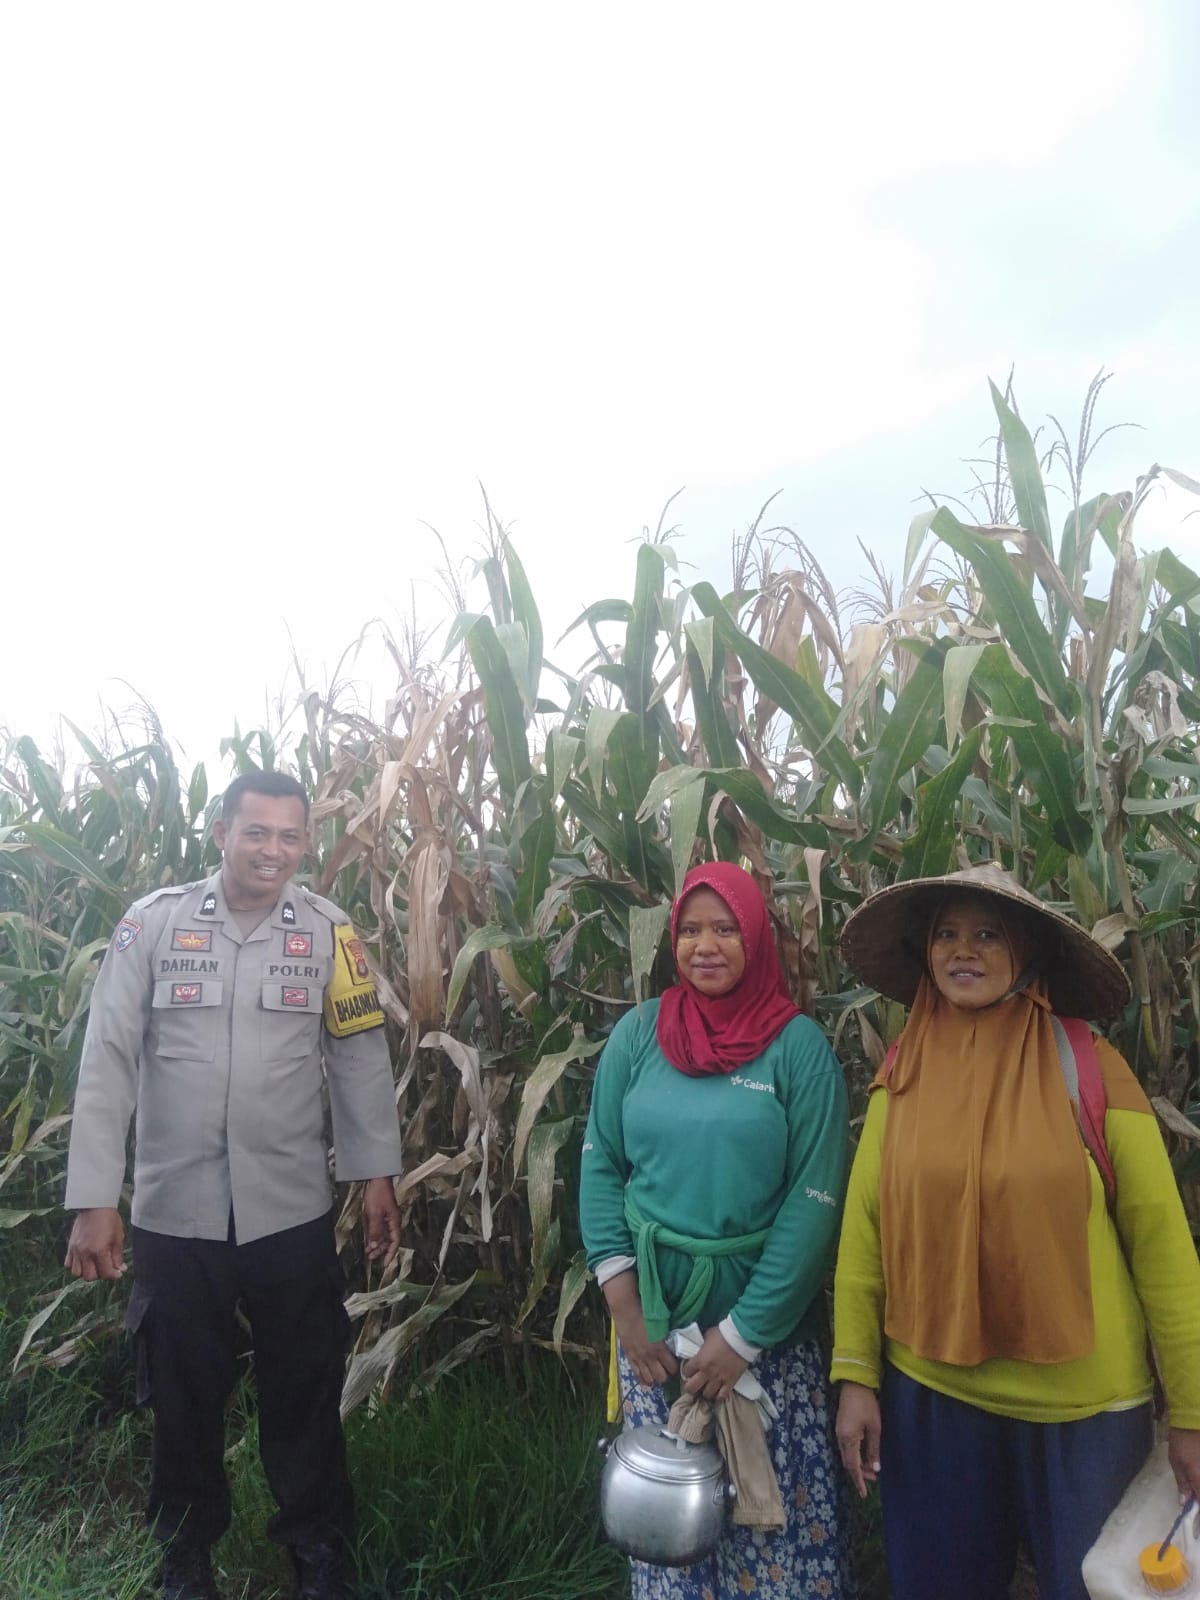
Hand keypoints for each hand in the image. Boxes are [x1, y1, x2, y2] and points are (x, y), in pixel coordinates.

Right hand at [64, 1208, 125, 1280]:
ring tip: (94, 1264)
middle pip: (89, 1277)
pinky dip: (75, 1265)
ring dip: (86, 1272)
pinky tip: (84, 1260)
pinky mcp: (70, 1246)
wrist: (95, 1205)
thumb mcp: (118, 1237)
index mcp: (99, 1251)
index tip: (118, 1272)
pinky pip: (68, 1264)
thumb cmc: (109, 1219)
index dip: (114, 1275)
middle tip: (106, 1267)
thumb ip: (118, 1256)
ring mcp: (75, 1250)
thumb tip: (120, 1269)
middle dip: (100, 1275)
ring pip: (76, 1273)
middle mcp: (85, 1253)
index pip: (105, 1273)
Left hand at [362, 1177, 400, 1264]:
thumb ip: (375, 1230)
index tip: (384, 1263)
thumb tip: (373, 1246)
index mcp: (394, 1222)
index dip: (390, 1253)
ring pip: (383, 1236)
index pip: (395, 1242)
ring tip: (368, 1253)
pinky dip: (373, 1237)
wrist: (376, 1179)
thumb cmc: (378, 1194)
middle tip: (371, 1258)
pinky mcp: (379, 1215)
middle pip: (389, 1241)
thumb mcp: (375, 1214)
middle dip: (381, 1251)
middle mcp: (391, 1222)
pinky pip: (378, 1230)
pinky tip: (368, 1242)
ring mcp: (385, 1218)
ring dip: (376, 1245)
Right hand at [603, 1272, 678, 1387]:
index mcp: (659, 1348)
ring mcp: (638, 1359)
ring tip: (657, 1372)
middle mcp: (649, 1357)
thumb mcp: (660, 1326)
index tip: (676, 1363)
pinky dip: (644, 1378)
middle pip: (662, 1378)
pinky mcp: (630, 1358)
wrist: (626, 1311)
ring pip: (650, 1380)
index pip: (672, 1367)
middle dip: (666, 1375)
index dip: (675, 1367)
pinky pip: (637, 1375)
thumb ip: (666, 1339)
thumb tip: (674, 1346)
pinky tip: (647, 1375)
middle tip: (667, 1369)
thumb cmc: (645, 1314)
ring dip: (655, 1378)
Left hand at [681, 1326, 748, 1402]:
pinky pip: (722, 1396)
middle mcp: (706, 1373)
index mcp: (699, 1361)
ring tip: (707, 1387)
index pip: (686, 1372)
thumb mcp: (707, 1336)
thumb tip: (700, 1349)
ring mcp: (718, 1380)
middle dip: (690, 1387)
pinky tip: (718, 1392)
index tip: (689, 1371)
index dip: (687, 1372)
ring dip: (706, 1391)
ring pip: (707, 1394)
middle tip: (694, 1384)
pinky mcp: (730, 1383)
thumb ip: (702, 1346)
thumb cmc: (722, 1335)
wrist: (741, 1338)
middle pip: (691, 1388)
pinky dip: (719, 1396)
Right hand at [836, 1381, 881, 1498]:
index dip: (859, 1481)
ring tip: (872, 1469)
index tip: (864, 1494)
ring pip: (847, 1456)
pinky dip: (855, 1456)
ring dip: (858, 1465)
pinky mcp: (841, 1428)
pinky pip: (847, 1448)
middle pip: (848, 1463)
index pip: (853, 1467)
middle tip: (875, 1479)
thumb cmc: (867, 1405)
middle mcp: (840, 1438)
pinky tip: (865, 1456)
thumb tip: (875, 1469)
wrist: (854, 1384)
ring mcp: (839, 1433)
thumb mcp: (874, 1428)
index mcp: (848, 1439)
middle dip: (860, 1474)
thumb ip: (873, 1450)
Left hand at [1168, 1426, 1199, 1503]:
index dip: (1199, 1507)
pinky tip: (1197, 1469)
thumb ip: (1183, 1484)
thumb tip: (1184, 1502)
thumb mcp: (1176, 1462)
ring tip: (1194, 1476)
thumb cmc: (1181, 1441)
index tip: (1194, 1508)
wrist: (1192, 1420)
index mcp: (1199, 1479)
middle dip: (1199, 1493)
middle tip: (1194, 1490)